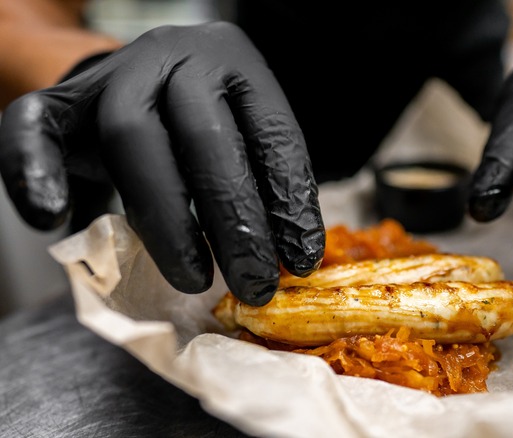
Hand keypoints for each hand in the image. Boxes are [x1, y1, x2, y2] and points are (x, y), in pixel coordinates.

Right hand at [0, 22, 324, 305]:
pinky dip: (33, 172)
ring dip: (166, 220)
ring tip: (193, 277)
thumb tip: (289, 258)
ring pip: (133, 139)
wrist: (137, 81)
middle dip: (234, 221)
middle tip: (254, 283)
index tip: (300, 257)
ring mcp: (117, 73)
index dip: (289, 200)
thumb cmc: (201, 125)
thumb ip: (262, 182)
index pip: (271, 132)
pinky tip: (50, 217)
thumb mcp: (243, 137)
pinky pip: (33, 127)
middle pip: (206, 139)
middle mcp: (178, 57)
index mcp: (236, 64)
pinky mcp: (62, 100)